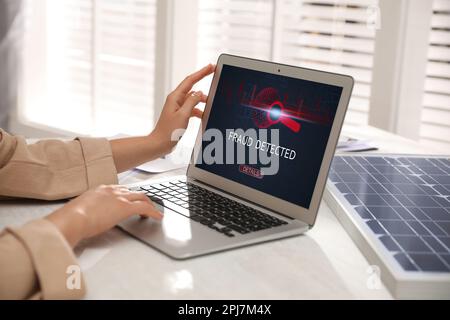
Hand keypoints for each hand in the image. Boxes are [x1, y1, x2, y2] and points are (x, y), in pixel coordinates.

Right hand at [46, 185, 161, 246]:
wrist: (72, 219)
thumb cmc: (71, 218)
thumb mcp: (81, 210)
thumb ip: (89, 210)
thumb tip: (89, 218)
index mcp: (100, 189)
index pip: (120, 189)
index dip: (128, 195)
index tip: (131, 200)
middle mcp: (112, 190)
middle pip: (133, 192)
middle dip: (142, 198)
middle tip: (147, 206)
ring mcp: (119, 198)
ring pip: (142, 197)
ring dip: (149, 205)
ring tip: (154, 212)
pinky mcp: (125, 207)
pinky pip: (145, 208)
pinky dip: (154, 212)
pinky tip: (158, 217)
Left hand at [109, 64, 214, 172]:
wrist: (160, 144)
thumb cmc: (168, 131)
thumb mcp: (183, 115)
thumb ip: (192, 102)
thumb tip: (199, 93)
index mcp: (175, 97)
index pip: (190, 80)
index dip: (202, 72)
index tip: (211, 67)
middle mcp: (176, 100)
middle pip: (192, 88)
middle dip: (204, 83)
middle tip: (216, 78)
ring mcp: (177, 107)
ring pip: (193, 99)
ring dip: (202, 101)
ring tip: (211, 104)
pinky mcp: (179, 115)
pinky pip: (191, 108)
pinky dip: (198, 110)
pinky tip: (203, 115)